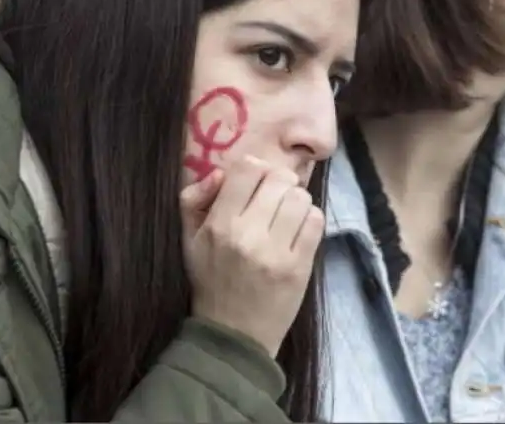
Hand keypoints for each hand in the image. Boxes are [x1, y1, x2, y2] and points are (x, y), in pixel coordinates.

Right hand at [179, 155, 324, 357]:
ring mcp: (277, 252)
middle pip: (280, 179)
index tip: (257, 184)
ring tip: (287, 217)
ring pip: (301, 198)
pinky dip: (310, 220)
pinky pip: (316, 222)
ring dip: (297, 202)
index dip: (256, 170)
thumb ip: (194, 199)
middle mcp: (248, 234)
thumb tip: (220, 173)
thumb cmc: (211, 281)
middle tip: (275, 200)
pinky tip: (298, 232)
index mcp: (219, 225)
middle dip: (280, 185)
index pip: (247, 169)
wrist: (233, 335)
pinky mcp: (300, 267)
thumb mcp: (189, 240)